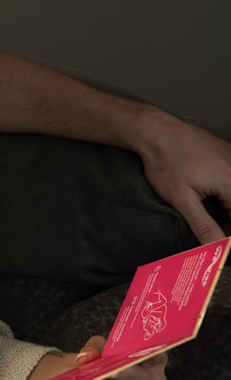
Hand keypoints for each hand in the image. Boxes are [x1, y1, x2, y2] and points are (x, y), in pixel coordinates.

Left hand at [76, 337, 169, 379]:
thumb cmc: (104, 362)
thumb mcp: (98, 348)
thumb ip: (93, 348)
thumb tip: (87, 356)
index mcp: (155, 359)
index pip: (156, 353)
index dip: (143, 352)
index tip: (128, 351)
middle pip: (140, 376)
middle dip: (119, 374)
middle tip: (101, 371)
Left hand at [134, 108, 230, 243]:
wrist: (156, 132)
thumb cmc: (166, 162)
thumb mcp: (182, 199)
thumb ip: (203, 225)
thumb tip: (216, 247)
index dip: (228, 232)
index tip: (221, 246)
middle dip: (225, 222)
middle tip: (210, 235)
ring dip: (224, 210)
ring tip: (205, 217)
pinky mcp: (227, 155)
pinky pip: (230, 181)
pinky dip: (222, 195)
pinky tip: (206, 200)